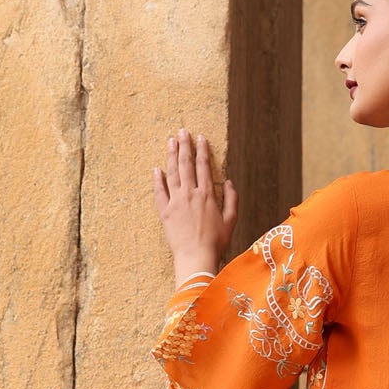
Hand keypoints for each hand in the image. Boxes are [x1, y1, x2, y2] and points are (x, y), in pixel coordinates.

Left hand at [153, 129, 237, 275]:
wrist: (196, 257)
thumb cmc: (216, 242)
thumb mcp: (231, 221)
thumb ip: (231, 199)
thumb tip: (229, 182)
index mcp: (207, 195)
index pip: (203, 166)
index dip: (202, 150)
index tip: (200, 137)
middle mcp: (190, 194)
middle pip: (186, 164)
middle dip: (185, 146)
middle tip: (182, 131)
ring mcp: (176, 202)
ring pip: (172, 173)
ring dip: (171, 156)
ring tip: (170, 142)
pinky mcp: (165, 212)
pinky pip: (160, 192)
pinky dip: (158, 179)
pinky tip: (157, 169)